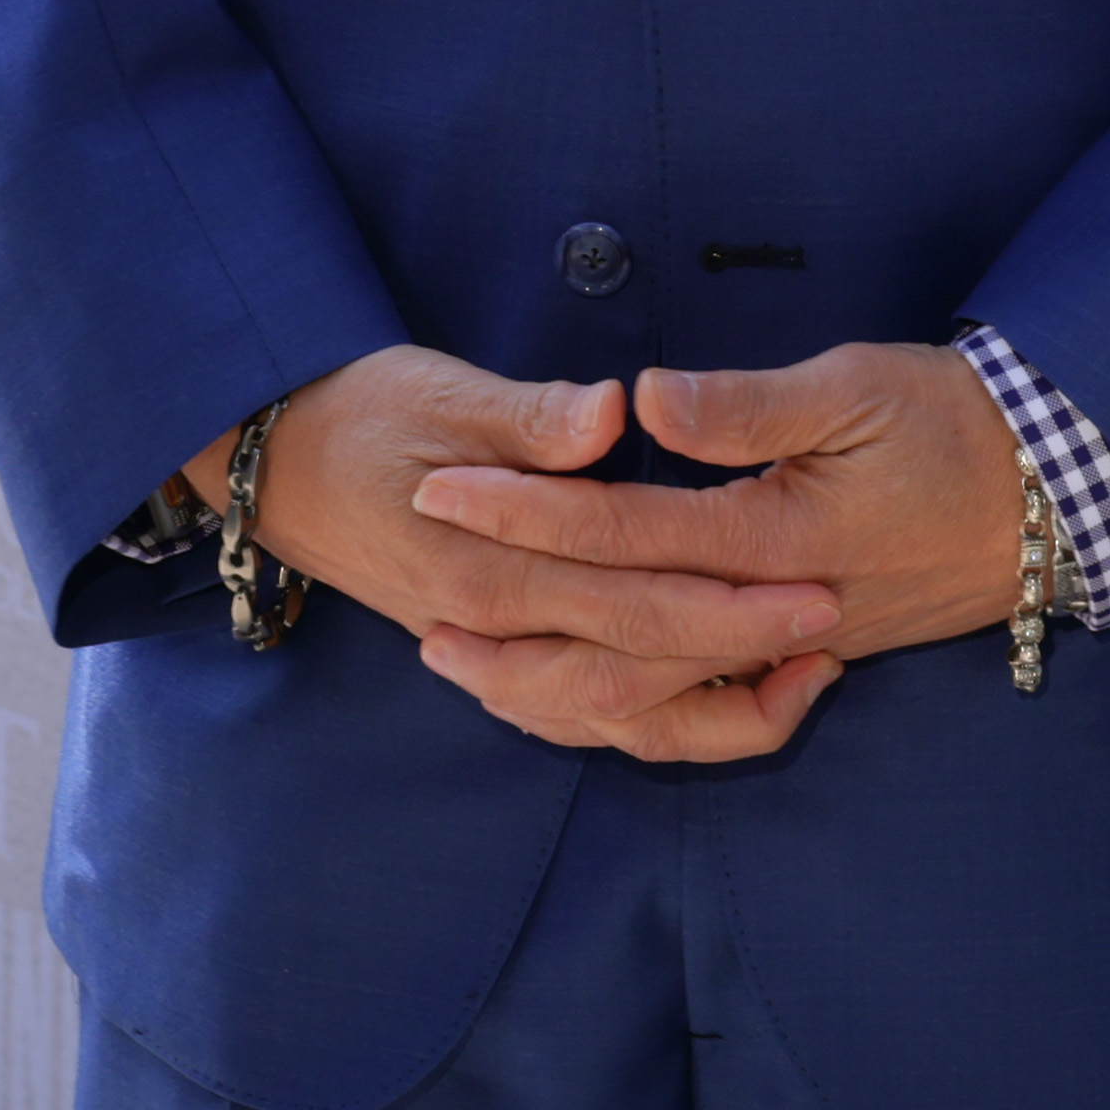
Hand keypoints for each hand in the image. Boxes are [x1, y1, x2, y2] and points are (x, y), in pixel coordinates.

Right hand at [181, 347, 844, 760]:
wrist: (277, 461)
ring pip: (610, 717)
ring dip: (706, 709)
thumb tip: (610, 414)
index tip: (813, 589)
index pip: (633, 602)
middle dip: (742, 659)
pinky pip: (576, 714)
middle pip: (637, 672)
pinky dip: (649, 719)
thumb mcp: (443, 390)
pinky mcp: (490, 650)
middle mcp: (491, 630)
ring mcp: (487, 651)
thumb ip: (531, 415)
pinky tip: (711, 694)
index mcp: (489, 566)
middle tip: (832, 631)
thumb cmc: (364, 408)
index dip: (729, 603)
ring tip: (796, 682)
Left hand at [410, 343, 1020, 756]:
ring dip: (542, 682)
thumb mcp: (858, 386)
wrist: (1050, 502)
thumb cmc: (953, 425)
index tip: (443, 486)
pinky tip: (566, 692)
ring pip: (642, 702)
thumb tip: (642, 404)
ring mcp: (783, 650)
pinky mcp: (798, 662)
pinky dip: (615, 715)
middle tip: (414, 585)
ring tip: (460, 659)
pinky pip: (688, 719)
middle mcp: (768, 612)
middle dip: (506, 606)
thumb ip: (747, 406)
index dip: (525, 509)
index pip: (621, 530)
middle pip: (611, 633)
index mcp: (774, 536)